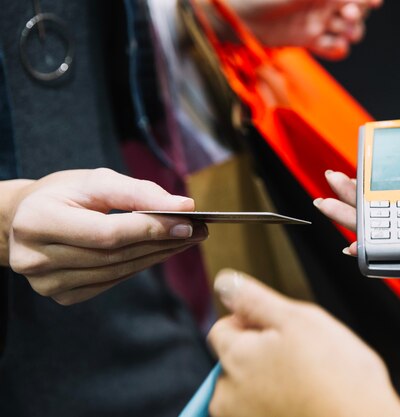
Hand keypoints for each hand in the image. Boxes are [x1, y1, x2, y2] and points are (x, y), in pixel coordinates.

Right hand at [0, 168, 207, 304]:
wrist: (26, 219)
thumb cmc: (64, 194)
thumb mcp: (97, 181)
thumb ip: (140, 193)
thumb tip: (185, 207)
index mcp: (37, 221)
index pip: (106, 233)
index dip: (150, 229)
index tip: (188, 222)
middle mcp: (35, 258)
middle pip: (114, 255)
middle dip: (162, 242)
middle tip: (198, 231)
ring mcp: (46, 283)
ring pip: (117, 272)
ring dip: (157, 256)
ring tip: (186, 240)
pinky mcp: (61, 295)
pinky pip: (111, 282)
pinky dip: (139, 266)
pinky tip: (160, 252)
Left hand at [208, 269, 399, 416]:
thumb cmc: (340, 382)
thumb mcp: (300, 320)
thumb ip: (255, 300)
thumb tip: (226, 283)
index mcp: (236, 359)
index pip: (223, 328)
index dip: (251, 321)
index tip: (278, 328)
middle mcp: (229, 395)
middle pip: (234, 360)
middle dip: (260, 353)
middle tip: (298, 355)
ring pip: (248, 388)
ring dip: (269, 381)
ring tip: (305, 381)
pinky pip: (261, 410)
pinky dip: (277, 403)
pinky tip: (304, 399)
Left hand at [226, 0, 382, 59]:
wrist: (237, 16)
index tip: (372, 2)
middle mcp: (322, 2)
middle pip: (355, 10)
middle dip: (357, 14)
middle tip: (346, 16)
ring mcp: (317, 21)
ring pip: (347, 29)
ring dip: (351, 32)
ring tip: (343, 34)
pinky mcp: (309, 40)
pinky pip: (332, 48)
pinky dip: (338, 49)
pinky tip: (335, 47)